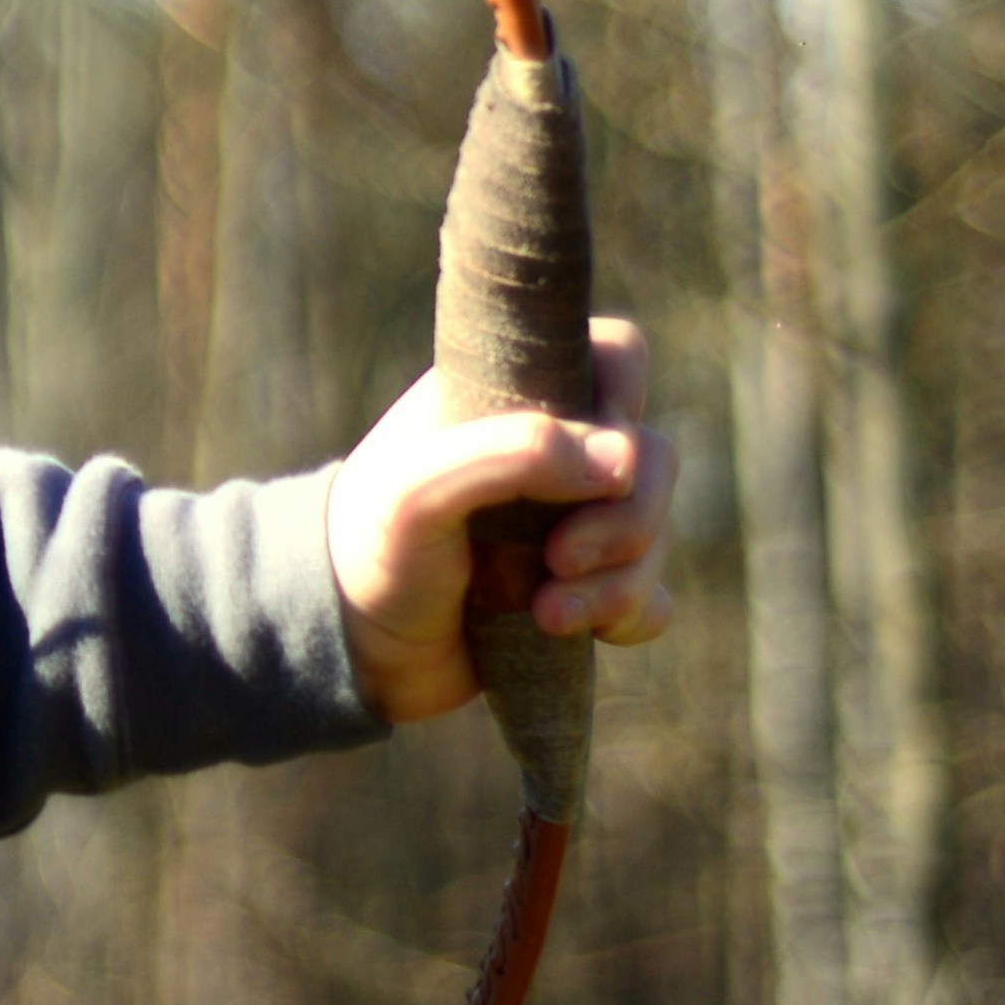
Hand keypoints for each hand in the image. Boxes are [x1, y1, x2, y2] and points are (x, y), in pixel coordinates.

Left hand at [322, 317, 674, 724]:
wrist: (348, 649)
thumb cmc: (371, 548)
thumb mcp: (419, 488)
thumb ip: (514, 452)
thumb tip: (621, 460)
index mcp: (514, 397)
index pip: (616, 355)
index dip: (621, 404)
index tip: (584, 459)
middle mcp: (555, 454)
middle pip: (655, 457)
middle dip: (628, 519)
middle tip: (559, 558)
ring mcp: (575, 524)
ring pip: (656, 534)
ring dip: (619, 582)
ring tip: (546, 614)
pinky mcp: (585, 590)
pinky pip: (652, 596)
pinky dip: (629, 614)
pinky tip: (570, 631)